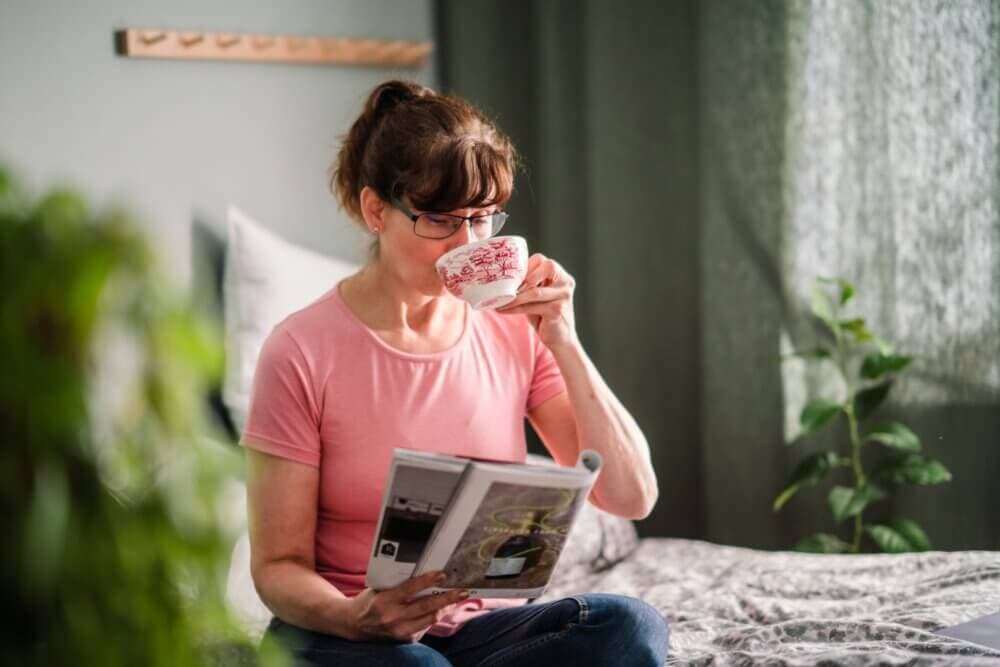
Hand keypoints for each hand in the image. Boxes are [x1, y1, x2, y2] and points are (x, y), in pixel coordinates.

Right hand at [345, 571, 468, 642]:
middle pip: (426, 607)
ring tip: (457, 598)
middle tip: (462, 591)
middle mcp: (393, 617)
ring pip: (430, 619)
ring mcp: (399, 631)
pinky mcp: (405, 639)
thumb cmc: (369, 601)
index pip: (410, 589)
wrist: (354, 625)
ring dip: (446, 608)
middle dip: (447, 598)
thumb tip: (426, 576)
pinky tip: (442, 608)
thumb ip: (399, 584)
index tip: (443, 574)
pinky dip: (435, 616)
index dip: (428, 581)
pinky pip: (425, 627)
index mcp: (385, 600)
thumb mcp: (380, 588)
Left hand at [497, 253, 577, 349]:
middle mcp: (566, 282)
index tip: (511, 277)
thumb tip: (501, 278)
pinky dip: (514, 308)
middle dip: (525, 276)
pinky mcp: (557, 311)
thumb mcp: (538, 295)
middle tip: (509, 287)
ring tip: (499, 300)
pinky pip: (531, 306)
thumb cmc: (545, 314)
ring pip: (535, 291)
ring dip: (514, 296)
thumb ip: (528, 284)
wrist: (560, 338)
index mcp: (561, 275)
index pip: (542, 260)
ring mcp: (563, 296)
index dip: (525, 266)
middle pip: (547, 267)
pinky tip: (503, 309)